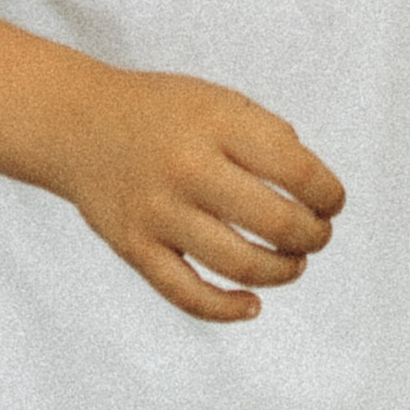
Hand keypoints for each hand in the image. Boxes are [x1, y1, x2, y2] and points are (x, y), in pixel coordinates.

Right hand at [57, 67, 345, 324]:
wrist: (78, 124)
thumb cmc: (161, 112)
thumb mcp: (219, 100)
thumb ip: (267, 135)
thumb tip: (312, 190)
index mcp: (217, 124)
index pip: (297, 170)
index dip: (328, 193)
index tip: (332, 202)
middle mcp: (189, 168)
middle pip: (276, 223)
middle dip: (312, 236)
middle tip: (317, 234)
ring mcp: (159, 212)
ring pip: (240, 265)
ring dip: (282, 272)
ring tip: (293, 263)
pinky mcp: (135, 248)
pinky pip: (188, 294)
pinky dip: (227, 309)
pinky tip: (253, 305)